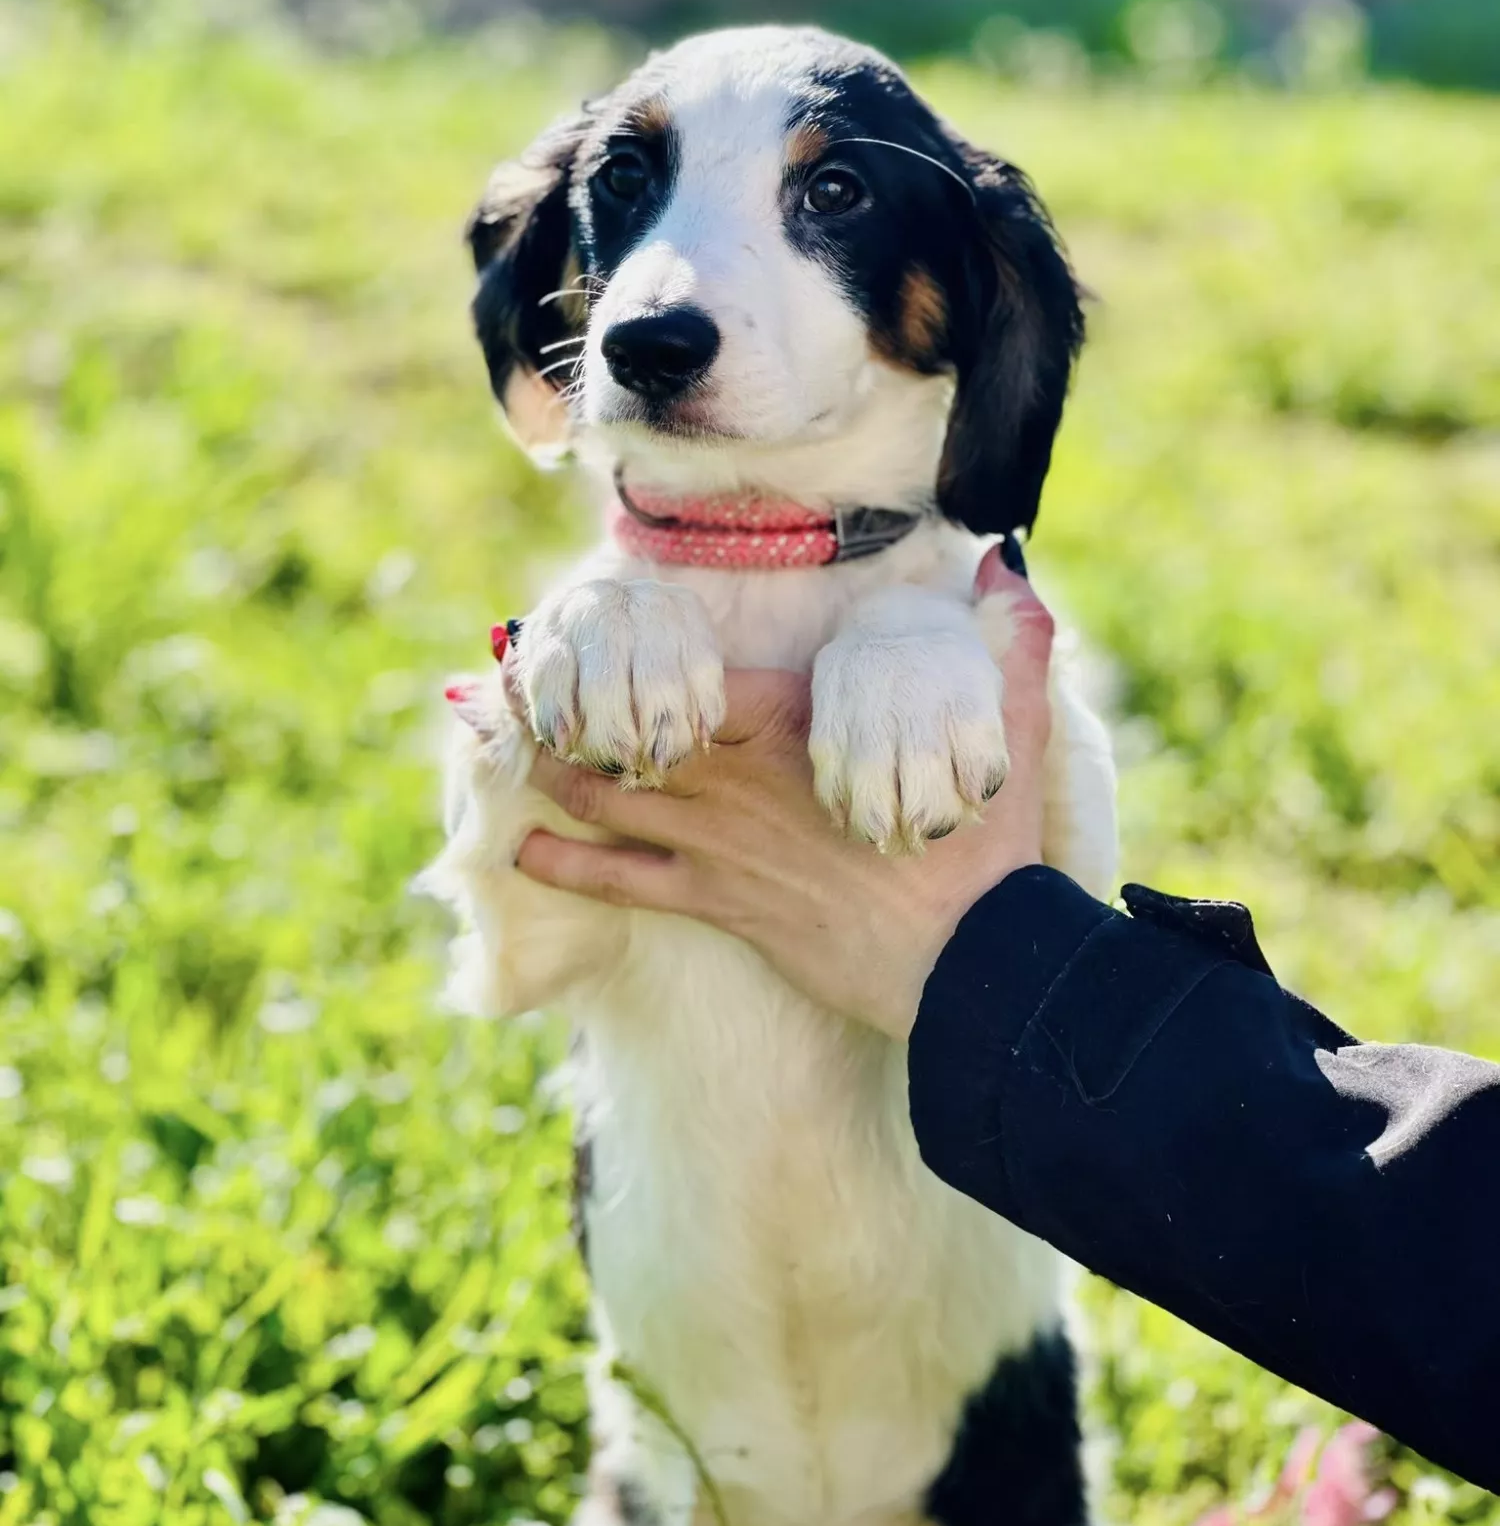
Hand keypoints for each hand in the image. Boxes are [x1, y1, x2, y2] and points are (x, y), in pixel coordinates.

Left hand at [513, 550, 1054, 1038]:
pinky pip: (622, 881)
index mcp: (791, 719)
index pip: (684, 669)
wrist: (967, 957)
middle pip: (626, 725)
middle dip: (562, 703)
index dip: (623, 651)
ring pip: (610, 794)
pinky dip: (567, 866)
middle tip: (504, 684)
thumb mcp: (1008, 727)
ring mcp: (721, 841)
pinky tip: (522, 849)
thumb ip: (1004, 642)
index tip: (577, 631)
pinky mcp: (718, 902)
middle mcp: (738, 775)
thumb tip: (1003, 568)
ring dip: (551, 769)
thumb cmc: (983, 844)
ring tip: (504, 745)